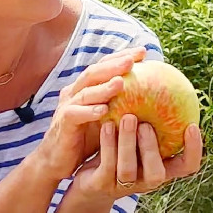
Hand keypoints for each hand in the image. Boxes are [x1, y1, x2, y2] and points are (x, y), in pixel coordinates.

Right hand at [33, 46, 142, 178]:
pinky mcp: (63, 123)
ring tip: (121, 82)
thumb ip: (123, 107)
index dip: (121, 56)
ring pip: (85, 92)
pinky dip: (89, 111)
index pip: (103, 66)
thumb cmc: (87, 139)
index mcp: (86, 88)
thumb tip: (155, 100)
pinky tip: (104, 110)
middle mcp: (75, 92)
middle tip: (133, 60)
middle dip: (113, 64)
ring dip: (103, 87)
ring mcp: (67, 106)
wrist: (58, 160)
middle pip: (94, 72)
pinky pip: (75, 114)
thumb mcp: (108, 119)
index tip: (143, 52)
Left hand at [73, 117, 203, 203]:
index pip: (187, 167)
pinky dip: (108, 145)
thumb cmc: (121, 150)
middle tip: (146, 124)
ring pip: (128, 169)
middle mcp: (145, 181)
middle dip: (151, 148)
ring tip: (127, 118)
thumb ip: (153, 120)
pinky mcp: (102, 185)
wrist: (88, 178)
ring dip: (127, 143)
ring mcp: (123, 186)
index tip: (192, 126)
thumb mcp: (139, 136)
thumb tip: (166, 83)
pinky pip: (107, 166)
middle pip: (157, 174)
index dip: (194, 150)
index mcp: (161, 168)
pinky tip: (106, 125)